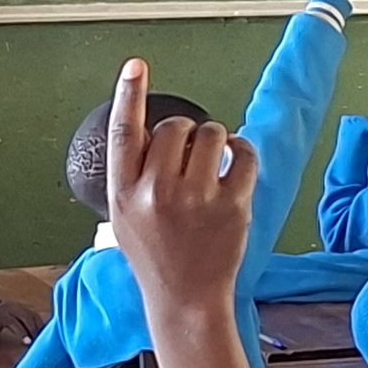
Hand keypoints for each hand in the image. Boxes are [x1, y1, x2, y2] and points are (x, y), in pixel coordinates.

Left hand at [0, 298, 41, 348]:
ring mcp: (21, 306)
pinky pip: (36, 316)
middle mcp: (13, 308)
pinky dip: (41, 325)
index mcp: (2, 313)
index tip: (29, 342)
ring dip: (39, 328)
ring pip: (34, 316)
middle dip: (34, 330)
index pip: (14, 322)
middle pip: (27, 318)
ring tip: (43, 341)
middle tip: (39, 344)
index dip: (22, 332)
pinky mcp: (26, 308)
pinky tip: (43, 335)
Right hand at [106, 58, 260, 318]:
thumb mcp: (123, 219)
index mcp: (123, 195)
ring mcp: (196, 200)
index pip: (124, 133)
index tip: (136, 66)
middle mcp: (157, 193)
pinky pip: (244, 153)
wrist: (185, 300)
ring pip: (213, 134)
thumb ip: (132, 177)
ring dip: (216, 141)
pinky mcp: (233, 206)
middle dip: (186, 133)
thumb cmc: (156, 258)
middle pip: (175, 127)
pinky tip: (235, 161)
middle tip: (190, 157)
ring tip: (212, 164)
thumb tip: (151, 134)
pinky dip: (242, 151)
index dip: (129, 94)